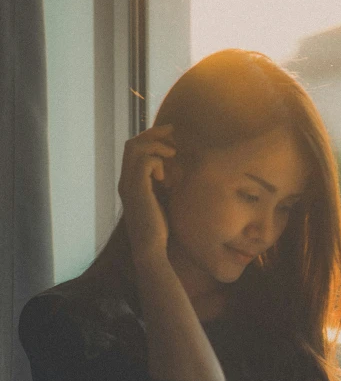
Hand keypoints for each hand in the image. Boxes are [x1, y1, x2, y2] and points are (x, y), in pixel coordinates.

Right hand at [118, 124, 176, 260]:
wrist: (151, 249)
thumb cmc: (160, 229)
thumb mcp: (163, 199)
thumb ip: (163, 183)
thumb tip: (176, 169)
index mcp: (130, 182)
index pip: (133, 150)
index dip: (151, 138)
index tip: (171, 135)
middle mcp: (125, 181)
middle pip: (131, 143)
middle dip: (153, 133)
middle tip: (173, 130)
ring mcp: (128, 185)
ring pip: (135, 148)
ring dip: (157, 145)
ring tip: (172, 154)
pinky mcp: (137, 190)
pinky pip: (145, 162)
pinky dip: (158, 162)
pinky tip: (166, 177)